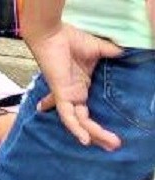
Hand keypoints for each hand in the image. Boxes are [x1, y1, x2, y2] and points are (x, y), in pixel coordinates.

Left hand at [25, 22, 122, 149]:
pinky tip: (85, 140)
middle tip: (112, 146)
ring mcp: (66, 95)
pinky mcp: (61, 94)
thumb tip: (126, 54)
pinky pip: (67, 116)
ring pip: (79, 122)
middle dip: (97, 133)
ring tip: (110, 145)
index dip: (83, 120)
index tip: (91, 134)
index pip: (80, 106)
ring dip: (94, 134)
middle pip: (84, 119)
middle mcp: (73, 93)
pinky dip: (76, 128)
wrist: (53, 33)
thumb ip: (112, 54)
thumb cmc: (71, 39)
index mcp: (80, 84)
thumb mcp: (99, 50)